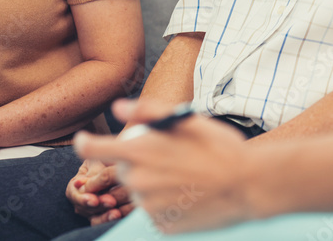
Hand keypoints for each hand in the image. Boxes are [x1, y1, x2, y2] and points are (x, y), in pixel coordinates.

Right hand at [66, 159, 134, 223]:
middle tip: (110, 202)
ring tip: (116, 212)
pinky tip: (118, 215)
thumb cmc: (107, 159)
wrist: (122, 163)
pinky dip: (110, 219)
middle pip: (83, 207)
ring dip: (105, 214)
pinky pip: (103, 221)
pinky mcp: (104, 214)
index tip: (94, 199)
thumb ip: (92, 173)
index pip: (74, 194)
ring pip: (93, 216)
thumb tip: (79, 184)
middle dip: (97, 206)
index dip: (82, 198)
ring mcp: (92, 208)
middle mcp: (82, 198)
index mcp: (76, 184)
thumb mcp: (98, 161)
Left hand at [74, 99, 249, 233]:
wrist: (248, 184)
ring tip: (185, 176)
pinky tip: (188, 194)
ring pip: (141, 192)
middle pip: (124, 172)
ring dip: (154, 184)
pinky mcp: (163, 225)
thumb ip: (147, 110)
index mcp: (140, 153)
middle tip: (170, 157)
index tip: (84, 141)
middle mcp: (139, 182)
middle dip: (139, 163)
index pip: (95, 149)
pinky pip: (156, 211)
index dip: (85, 143)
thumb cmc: (219, 147)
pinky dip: (166, 203)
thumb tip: (118, 108)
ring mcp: (150, 208)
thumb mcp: (186, 119)